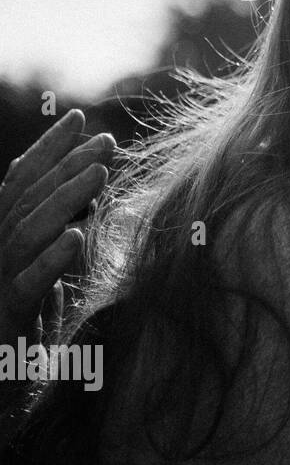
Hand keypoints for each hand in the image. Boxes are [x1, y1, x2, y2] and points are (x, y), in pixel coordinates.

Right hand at [0, 109, 115, 346]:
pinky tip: (77, 237)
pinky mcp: (4, 322)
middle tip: (105, 139)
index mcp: (2, 245)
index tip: (81, 120)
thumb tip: (81, 212)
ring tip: (100, 173)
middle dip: (65, 164)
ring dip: (64, 200)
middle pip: (24, 200)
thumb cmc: (20, 344)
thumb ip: (53, 249)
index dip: (48, 151)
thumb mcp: (42, 286)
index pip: (20, 185)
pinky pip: (25, 286)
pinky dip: (50, 259)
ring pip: (24, 233)